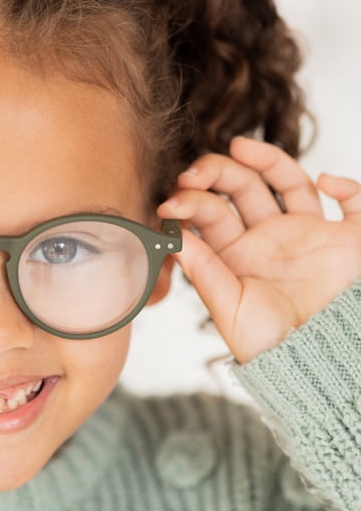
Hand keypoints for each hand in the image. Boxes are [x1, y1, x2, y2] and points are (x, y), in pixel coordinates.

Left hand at [157, 137, 360, 362]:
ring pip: (287, 181)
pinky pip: (352, 201)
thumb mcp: (231, 309)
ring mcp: (308, 232)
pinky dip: (345, 184)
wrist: (322, 364)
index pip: (209, 213)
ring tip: (238, 146)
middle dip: (215, 172)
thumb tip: (174, 236)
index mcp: (235, 252)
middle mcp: (268, 236)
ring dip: (266, 160)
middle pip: (240, 188)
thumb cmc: (273, 345)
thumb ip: (205, 272)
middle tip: (193, 172)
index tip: (169, 204)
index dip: (188, 203)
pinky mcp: (349, 237)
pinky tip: (327, 180)